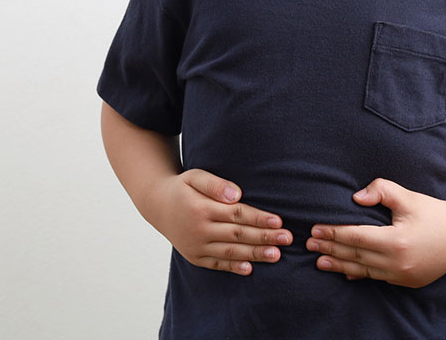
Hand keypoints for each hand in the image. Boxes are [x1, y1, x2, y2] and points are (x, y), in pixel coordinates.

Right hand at [146, 168, 290, 275]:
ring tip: (276, 254)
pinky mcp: (194, 257)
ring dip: (255, 254)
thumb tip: (237, 195)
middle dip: (265, 237)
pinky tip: (250, 268)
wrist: (157, 205)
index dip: (259, 218)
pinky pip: (217, 264)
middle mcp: (199, 230)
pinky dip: (233, 268)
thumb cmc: (182, 188)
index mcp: (201, 209)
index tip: (279, 221)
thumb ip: (215, 184)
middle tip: (287, 239)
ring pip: (231, 252)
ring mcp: (196, 246)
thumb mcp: (194, 176)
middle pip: (238, 235)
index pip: (237, 215)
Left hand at [306, 178, 445, 287]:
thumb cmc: (435, 213)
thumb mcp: (409, 197)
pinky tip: (345, 272)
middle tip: (309, 244)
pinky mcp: (407, 281)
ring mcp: (403, 276)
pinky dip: (360, 273)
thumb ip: (382, 191)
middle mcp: (398, 263)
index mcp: (397, 241)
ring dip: (340, 265)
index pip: (356, 237)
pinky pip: (378, 278)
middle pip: (356, 255)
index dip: (334, 233)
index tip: (315, 229)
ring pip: (364, 270)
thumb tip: (356, 197)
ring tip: (319, 261)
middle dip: (330, 249)